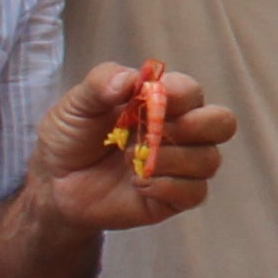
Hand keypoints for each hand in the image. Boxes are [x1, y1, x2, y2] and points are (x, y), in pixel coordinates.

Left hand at [25, 58, 234, 232]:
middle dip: (197, 126)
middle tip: (156, 132)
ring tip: (131, 160)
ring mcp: (180, 166)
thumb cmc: (71, 136)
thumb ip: (101, 83)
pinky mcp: (174, 198)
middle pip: (222, 123)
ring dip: (171, 159)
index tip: (153, 98)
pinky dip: (167, 186)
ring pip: (210, 160)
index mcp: (164, 102)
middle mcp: (181, 131)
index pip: (193, 92)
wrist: (55, 183)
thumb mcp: (76, 103)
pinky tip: (139, 184)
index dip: (180, 94)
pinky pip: (195, 193)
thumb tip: (130, 78)